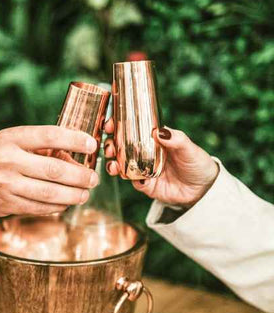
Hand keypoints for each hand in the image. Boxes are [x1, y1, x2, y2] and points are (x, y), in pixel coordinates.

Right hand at [0, 126, 98, 216]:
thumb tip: (71, 154)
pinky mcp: (5, 204)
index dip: (74, 140)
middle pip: (54, 170)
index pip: (49, 136)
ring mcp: (7, 185)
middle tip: (93, 179)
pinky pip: (39, 208)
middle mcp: (9, 160)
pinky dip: (56, 207)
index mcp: (11, 139)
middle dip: (80, 176)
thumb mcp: (7, 141)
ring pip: (49, 193)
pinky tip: (65, 204)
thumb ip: (35, 145)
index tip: (92, 144)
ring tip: (84, 194)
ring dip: (73, 196)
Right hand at [104, 120, 218, 207]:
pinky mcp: (145, 185)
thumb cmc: (197, 163)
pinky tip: (135, 178)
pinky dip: (131, 179)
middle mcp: (145, 153)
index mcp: (153, 139)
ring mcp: (143, 169)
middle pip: (121, 147)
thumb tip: (159, 131)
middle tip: (108, 147)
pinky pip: (133, 181)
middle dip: (110, 146)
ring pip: (122, 164)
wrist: (203, 189)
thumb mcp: (189, 148)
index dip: (118, 126)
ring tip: (113, 165)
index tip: (109, 124)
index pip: (131, 129)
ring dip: (114, 164)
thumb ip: (176, 139)